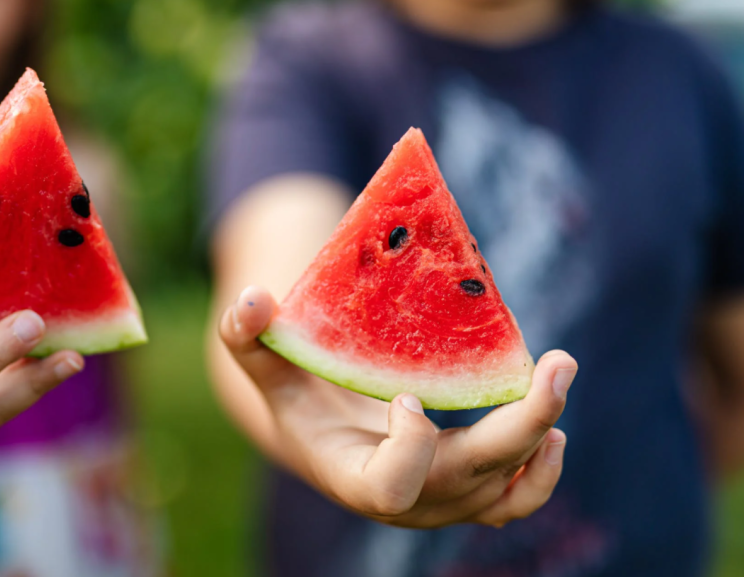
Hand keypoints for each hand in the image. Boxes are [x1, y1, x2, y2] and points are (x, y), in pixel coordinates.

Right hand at [219, 286, 575, 527]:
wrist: (326, 438)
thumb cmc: (296, 397)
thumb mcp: (266, 368)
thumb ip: (247, 337)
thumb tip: (252, 299)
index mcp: (352, 476)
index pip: (391, 488)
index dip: (408, 447)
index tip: (407, 396)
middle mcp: (406, 503)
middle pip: (471, 480)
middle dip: (520, 425)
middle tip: (557, 363)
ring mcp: (443, 504)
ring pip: (507, 490)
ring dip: (540, 438)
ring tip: (556, 378)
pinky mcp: (469, 495)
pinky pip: (518, 500)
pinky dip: (543, 470)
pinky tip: (554, 429)